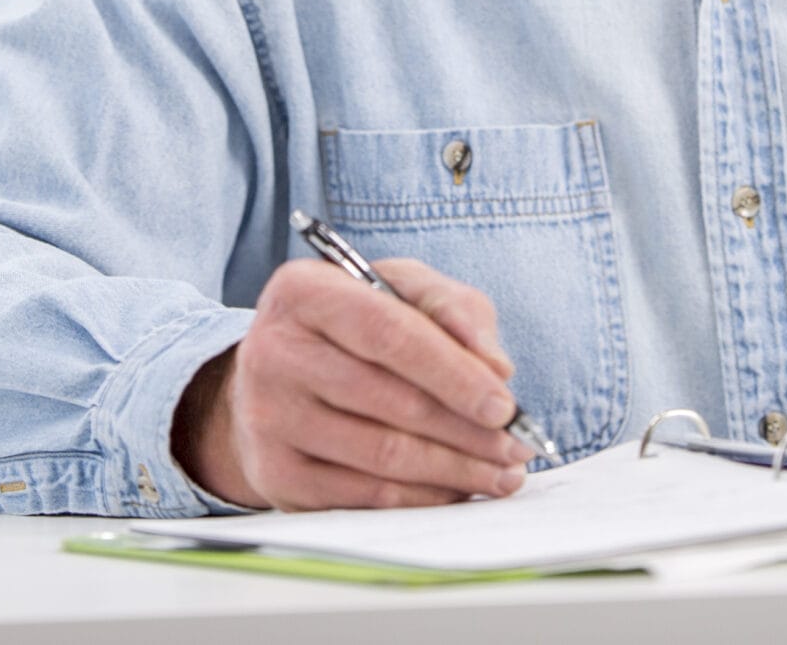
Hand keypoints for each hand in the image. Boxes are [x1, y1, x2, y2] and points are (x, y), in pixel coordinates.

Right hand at [173, 258, 535, 509]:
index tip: (504, 405)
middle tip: (517, 446)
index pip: (390, 335)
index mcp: (303, 292)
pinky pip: (364, 496)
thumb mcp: (398, 289)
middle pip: (390, 401)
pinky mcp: (275, 473)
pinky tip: (458, 489)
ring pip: (382, 455)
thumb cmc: (352, 325)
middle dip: (467, 430)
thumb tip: (495, 367)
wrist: (276, 374)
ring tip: (502, 472)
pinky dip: (422, 498)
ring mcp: (269, 418)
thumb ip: (452, 308)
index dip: (454, 373)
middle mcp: (273, 352)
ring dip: (456, 470)